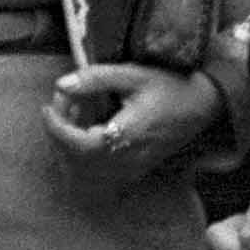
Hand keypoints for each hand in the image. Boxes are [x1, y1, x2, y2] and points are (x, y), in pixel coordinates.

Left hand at [44, 63, 225, 183]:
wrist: (202, 105)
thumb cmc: (170, 86)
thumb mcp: (133, 74)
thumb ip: (95, 79)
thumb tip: (61, 85)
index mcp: (127, 135)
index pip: (78, 145)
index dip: (57, 128)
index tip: (48, 106)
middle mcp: (128, 159)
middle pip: (76, 161)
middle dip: (60, 133)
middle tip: (62, 104)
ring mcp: (131, 169)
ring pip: (84, 172)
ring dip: (69, 147)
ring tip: (74, 116)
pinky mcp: (133, 171)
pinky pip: (98, 174)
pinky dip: (82, 157)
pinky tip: (86, 131)